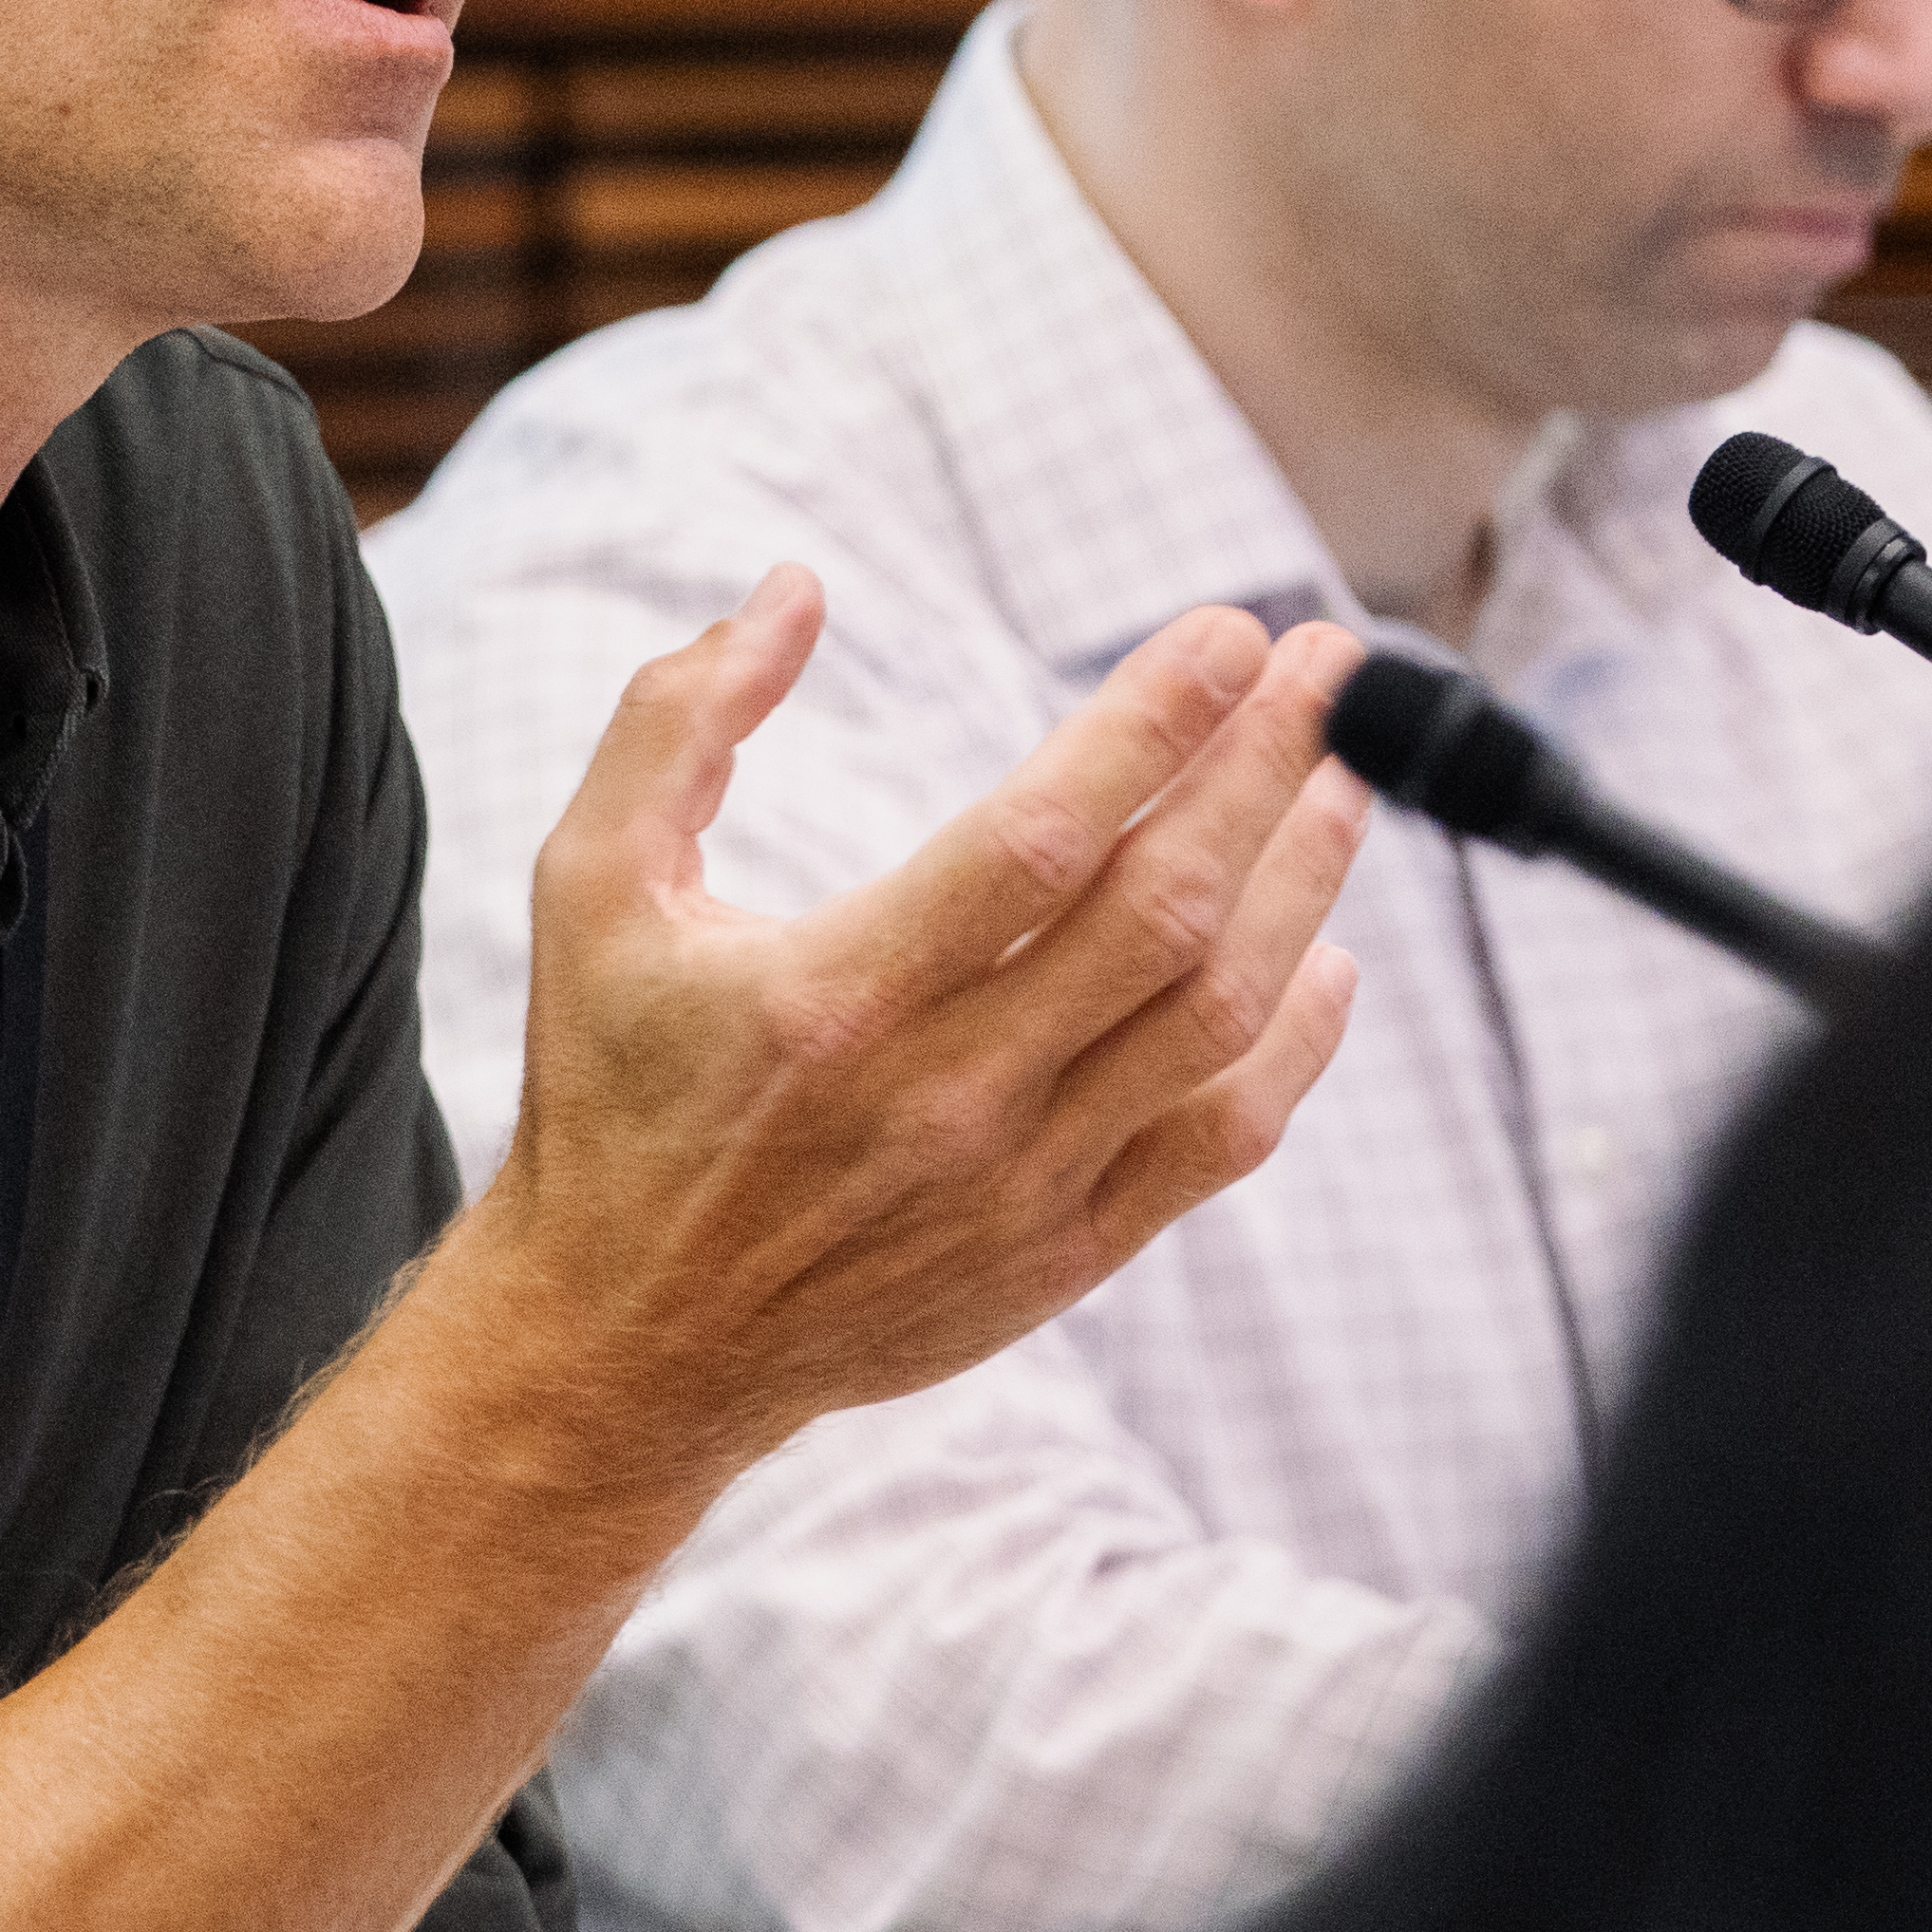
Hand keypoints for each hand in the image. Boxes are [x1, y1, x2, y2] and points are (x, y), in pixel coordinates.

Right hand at [454, 574, 1368, 1487]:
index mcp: (833, 994)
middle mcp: (942, 1095)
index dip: (1152, 724)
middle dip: (1264, 767)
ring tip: (1345, 777)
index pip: (1041, 836)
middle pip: (1162, 909)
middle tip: (1325, 667)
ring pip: (1216, 1014)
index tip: (1229, 633)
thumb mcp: (586, 888)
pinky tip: (1326, 951)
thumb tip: (795, 589)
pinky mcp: (1063, 1254)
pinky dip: (1297, 1040)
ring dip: (1302, 882)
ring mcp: (1018, 1185)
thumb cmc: (610, 1093)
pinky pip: (1224, 1137)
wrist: (625, 1342)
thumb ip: (673, 722)